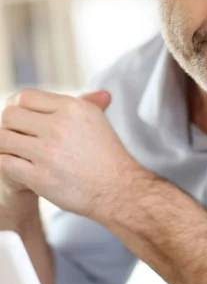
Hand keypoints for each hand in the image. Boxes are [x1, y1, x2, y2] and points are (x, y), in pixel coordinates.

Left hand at [0, 89, 138, 219]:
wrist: (118, 190)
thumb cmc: (108, 156)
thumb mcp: (97, 120)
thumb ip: (85, 103)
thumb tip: (97, 93)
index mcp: (72, 108)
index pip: (26, 96)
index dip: (17, 106)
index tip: (20, 119)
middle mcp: (59, 126)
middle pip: (10, 115)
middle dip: (10, 126)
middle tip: (17, 137)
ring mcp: (48, 152)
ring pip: (3, 139)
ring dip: (6, 146)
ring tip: (17, 153)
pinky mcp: (40, 177)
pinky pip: (5, 163)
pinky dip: (8, 165)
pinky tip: (20, 168)